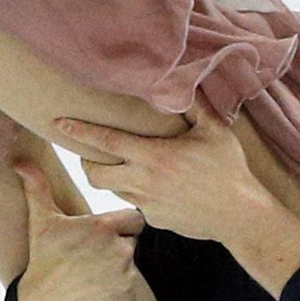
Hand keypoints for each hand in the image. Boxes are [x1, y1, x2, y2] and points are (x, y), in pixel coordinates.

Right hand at [13, 162, 143, 300]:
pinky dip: (117, 294)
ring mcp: (124, 280)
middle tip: (92, 257)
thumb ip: (38, 187)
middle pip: (132, 243)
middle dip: (117, 248)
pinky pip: (129, 293)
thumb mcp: (41, 222)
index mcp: (104, 228)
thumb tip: (21, 161)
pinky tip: (95, 294)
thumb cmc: (43, 261)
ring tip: (92, 276)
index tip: (104, 234)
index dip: (122, 225)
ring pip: (131, 268)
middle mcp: (120, 252)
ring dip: (117, 271)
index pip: (134, 219)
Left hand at [54, 95, 267, 243]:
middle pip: (95, 173)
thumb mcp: (215, 131)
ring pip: (113, 188)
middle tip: (89, 150)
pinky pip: (136, 202)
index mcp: (153, 156)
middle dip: (85, 161)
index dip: (80, 131)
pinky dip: (136, 190)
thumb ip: (194, 105)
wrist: (239, 216)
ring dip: (110, 175)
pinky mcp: (155, 220)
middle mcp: (143, 181)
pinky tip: (154, 183)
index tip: (60, 123)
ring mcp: (147, 204)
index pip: (106, 141)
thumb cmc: (229, 169)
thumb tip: (182, 81)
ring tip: (122, 162)